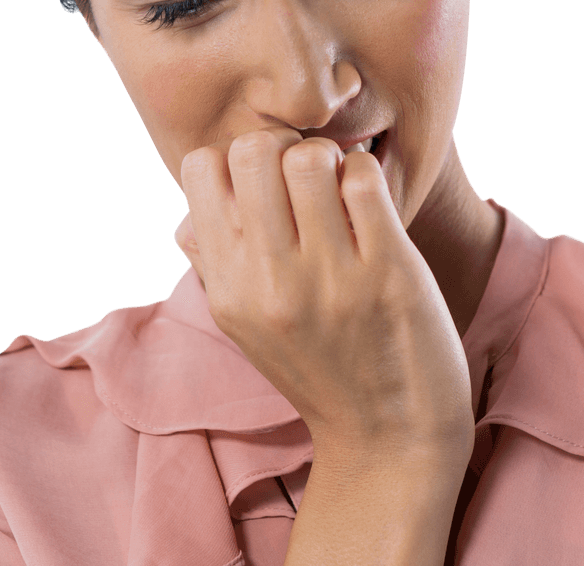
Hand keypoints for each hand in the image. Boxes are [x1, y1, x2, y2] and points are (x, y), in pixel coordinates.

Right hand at [177, 127, 474, 464]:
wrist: (390, 437)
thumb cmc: (319, 364)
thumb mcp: (247, 323)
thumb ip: (217, 260)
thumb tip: (193, 201)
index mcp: (228, 285)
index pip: (200, 167)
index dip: (236, 157)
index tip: (267, 183)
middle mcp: (269, 280)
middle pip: (252, 149)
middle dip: (283, 146)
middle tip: (308, 177)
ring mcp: (329, 276)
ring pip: (310, 155)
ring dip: (330, 157)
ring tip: (342, 189)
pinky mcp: (387, 271)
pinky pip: (364, 177)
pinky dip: (368, 174)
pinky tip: (371, 205)